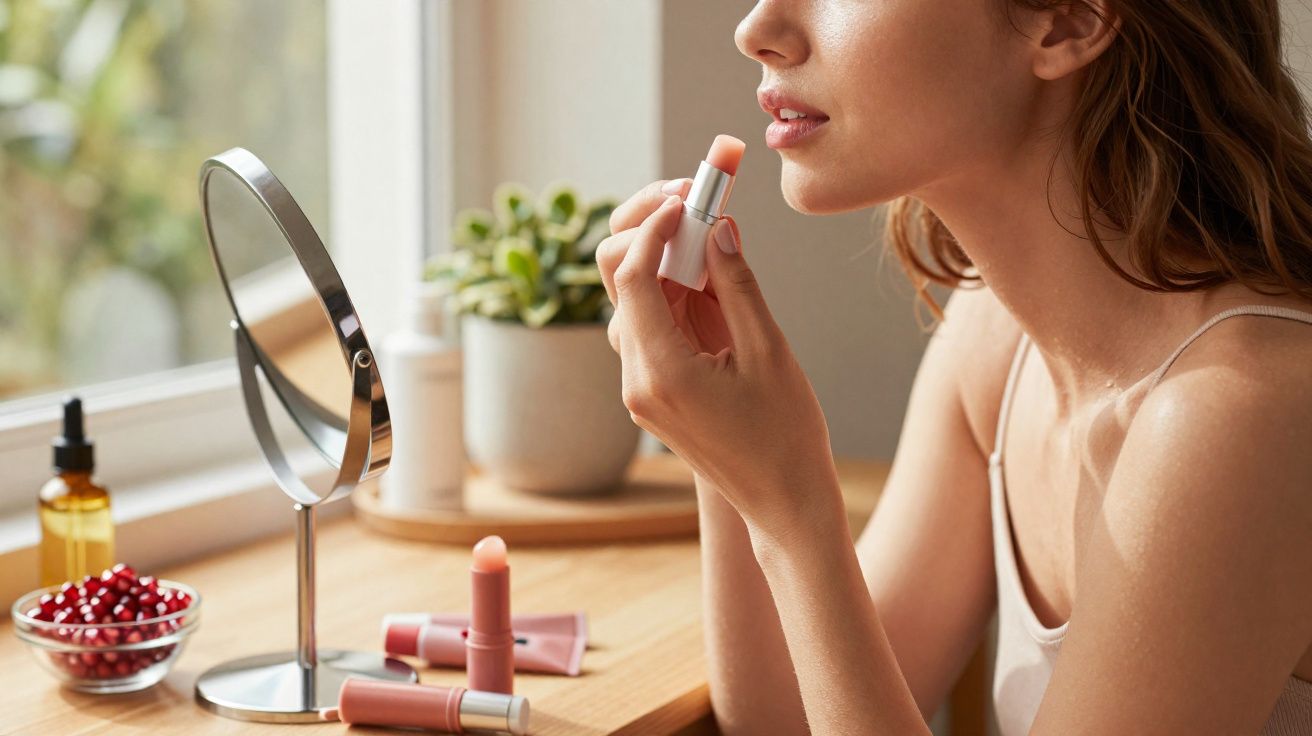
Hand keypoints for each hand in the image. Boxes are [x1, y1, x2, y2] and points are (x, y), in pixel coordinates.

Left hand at [595, 180, 841, 534]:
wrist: (782, 503)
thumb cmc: (785, 435)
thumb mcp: (768, 351)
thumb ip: (737, 285)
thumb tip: (716, 226)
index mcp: (660, 373)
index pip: (632, 275)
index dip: (657, 226)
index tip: (691, 195)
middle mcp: (636, 380)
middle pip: (618, 281)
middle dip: (650, 231)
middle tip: (695, 200)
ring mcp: (640, 388)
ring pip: (632, 301)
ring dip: (664, 260)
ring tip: (711, 231)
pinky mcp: (653, 391)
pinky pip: (650, 325)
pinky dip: (672, 291)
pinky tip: (710, 275)